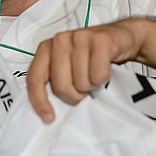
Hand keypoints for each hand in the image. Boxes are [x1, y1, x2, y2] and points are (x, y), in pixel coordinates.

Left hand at [27, 19, 145, 122]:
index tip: (49, 118)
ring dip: (92, 85)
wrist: (121, 37)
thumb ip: (56, 80)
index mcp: (47, 48)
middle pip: (61, 86)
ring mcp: (80, 38)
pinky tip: (105, 67)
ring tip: (95, 73)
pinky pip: (98, 75)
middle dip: (75, 95)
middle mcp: (60, 40)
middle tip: (84, 87)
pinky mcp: (100, 40)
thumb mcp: (69, 66)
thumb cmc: (93, 56)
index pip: (35, 78)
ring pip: (81, 83)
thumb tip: (48, 111)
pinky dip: (104, 77)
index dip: (40, 101)